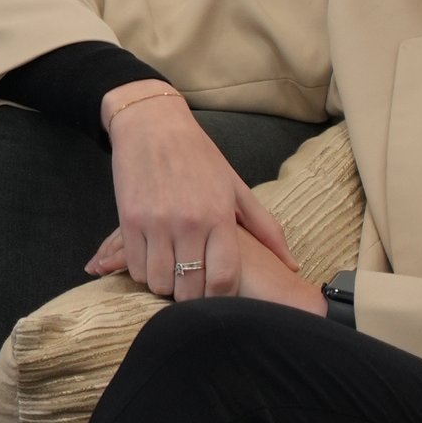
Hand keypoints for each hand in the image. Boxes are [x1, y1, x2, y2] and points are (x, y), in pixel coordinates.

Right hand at [91, 85, 290, 299]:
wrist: (152, 125)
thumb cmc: (198, 155)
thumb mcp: (236, 187)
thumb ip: (265, 228)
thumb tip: (293, 264)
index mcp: (219, 217)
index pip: (223, 278)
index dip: (220, 297)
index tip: (216, 295)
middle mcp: (188, 223)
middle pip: (189, 287)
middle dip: (191, 296)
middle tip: (192, 288)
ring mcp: (156, 223)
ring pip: (159, 281)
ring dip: (165, 285)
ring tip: (170, 274)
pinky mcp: (128, 220)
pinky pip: (134, 267)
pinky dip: (142, 271)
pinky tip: (151, 260)